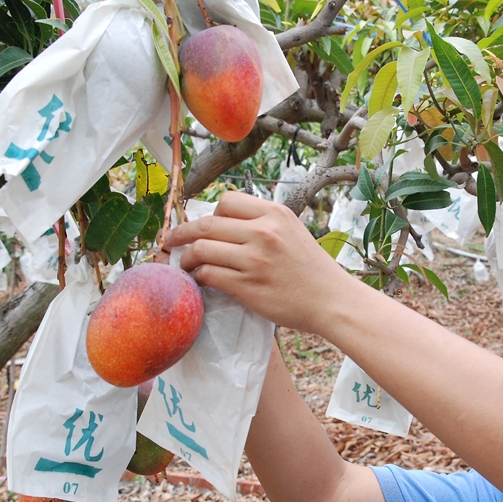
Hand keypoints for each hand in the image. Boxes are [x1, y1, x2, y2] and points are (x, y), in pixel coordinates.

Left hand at [165, 192, 354, 332]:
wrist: (331, 300)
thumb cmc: (311, 269)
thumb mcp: (292, 231)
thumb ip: (262, 223)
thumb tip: (221, 222)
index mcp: (275, 213)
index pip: (226, 201)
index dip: (209, 213)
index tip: (202, 226)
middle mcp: (264, 232)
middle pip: (206, 224)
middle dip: (181, 233)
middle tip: (171, 241)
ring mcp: (255, 259)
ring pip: (201, 249)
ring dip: (186, 258)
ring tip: (186, 265)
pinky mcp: (248, 286)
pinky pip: (208, 275)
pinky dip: (198, 277)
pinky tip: (201, 280)